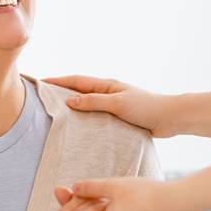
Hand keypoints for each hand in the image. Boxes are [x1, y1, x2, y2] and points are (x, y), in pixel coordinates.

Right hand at [42, 75, 177, 137]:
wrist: (170, 118)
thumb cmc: (146, 108)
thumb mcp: (118, 104)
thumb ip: (94, 102)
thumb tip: (69, 101)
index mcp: (106, 85)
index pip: (76, 81)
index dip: (57, 81)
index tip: (40, 81)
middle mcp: (108, 93)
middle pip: (78, 90)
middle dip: (60, 91)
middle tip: (41, 97)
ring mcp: (113, 105)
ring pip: (86, 104)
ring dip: (71, 106)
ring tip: (53, 114)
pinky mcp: (118, 118)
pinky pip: (96, 117)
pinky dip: (84, 119)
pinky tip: (77, 129)